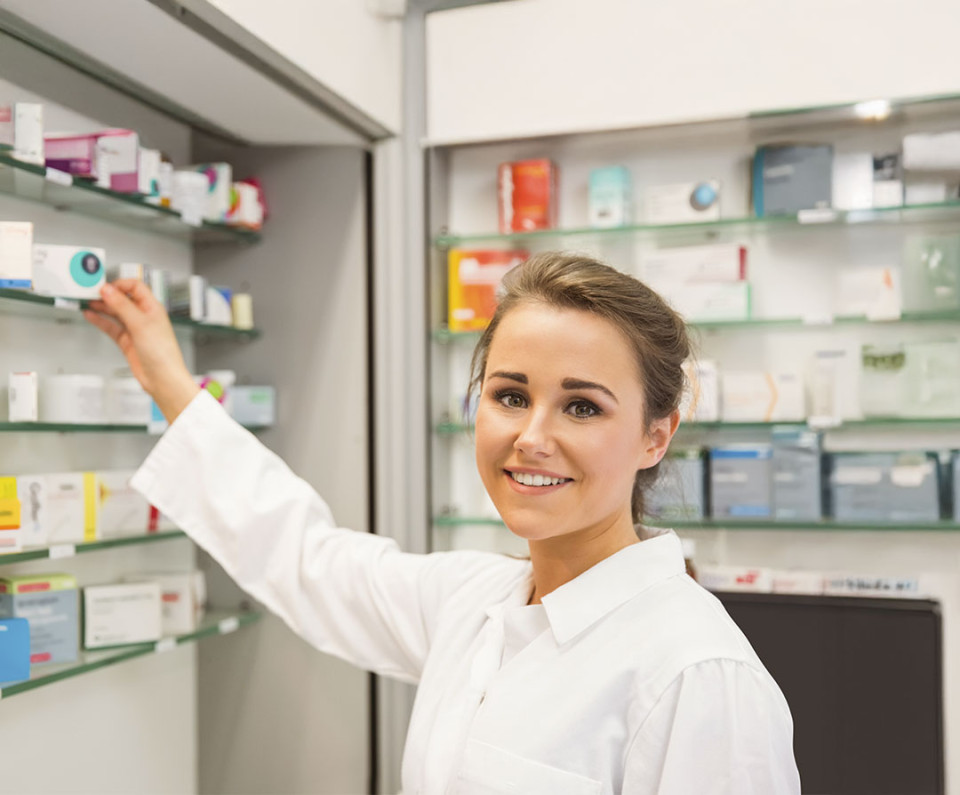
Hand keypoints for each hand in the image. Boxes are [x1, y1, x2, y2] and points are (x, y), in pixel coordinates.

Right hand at [84, 279, 199, 423]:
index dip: (119, 284)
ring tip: (85, 301)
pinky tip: (90, 315)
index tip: (103, 286)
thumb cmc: (163, 353)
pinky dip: (100, 320)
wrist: (162, 378)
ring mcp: (134, 329)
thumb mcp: (140, 324)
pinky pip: (111, 326)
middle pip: (122, 299)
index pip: (135, 287)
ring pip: (115, 312)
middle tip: (89, 292)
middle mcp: (144, 316)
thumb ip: (122, 306)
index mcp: (153, 308)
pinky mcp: (127, 341)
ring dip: (101, 306)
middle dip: (107, 294)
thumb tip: (108, 290)